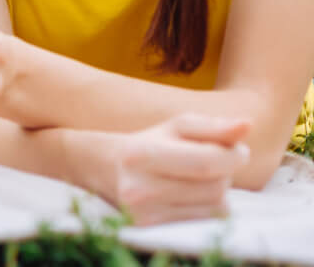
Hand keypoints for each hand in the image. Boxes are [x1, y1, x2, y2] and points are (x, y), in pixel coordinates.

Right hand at [105, 114, 249, 225]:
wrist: (109, 169)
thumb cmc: (152, 142)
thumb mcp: (179, 127)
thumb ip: (214, 127)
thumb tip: (247, 125)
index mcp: (143, 154)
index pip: (206, 162)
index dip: (234, 157)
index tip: (239, 151)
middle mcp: (140, 189)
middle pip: (215, 188)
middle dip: (225, 173)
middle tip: (212, 163)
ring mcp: (146, 215)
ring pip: (216, 208)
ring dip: (218, 192)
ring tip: (199, 180)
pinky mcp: (154, 232)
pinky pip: (207, 223)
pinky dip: (208, 208)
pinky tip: (192, 197)